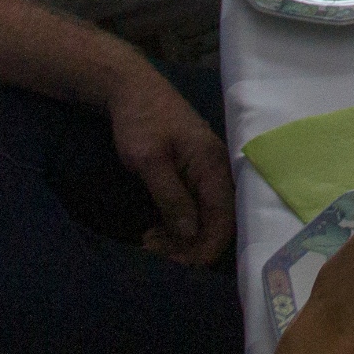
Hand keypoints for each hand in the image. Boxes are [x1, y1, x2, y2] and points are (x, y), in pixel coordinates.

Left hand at [106, 62, 234, 263]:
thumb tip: (191, 234)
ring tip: (149, 243)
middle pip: (217, 221)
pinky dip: (178, 224)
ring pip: (205, 217)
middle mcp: (217, 169)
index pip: (223, 218)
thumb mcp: (149, 161)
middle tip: (155, 255)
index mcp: (212, 164)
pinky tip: (155, 231)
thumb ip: (172, 198)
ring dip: (182, 237)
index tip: (180, 266)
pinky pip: (196, 206)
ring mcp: (206, 170)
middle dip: (191, 246)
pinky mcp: (193, 172)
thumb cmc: (140, 120)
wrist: (130, 87)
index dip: (205, 248)